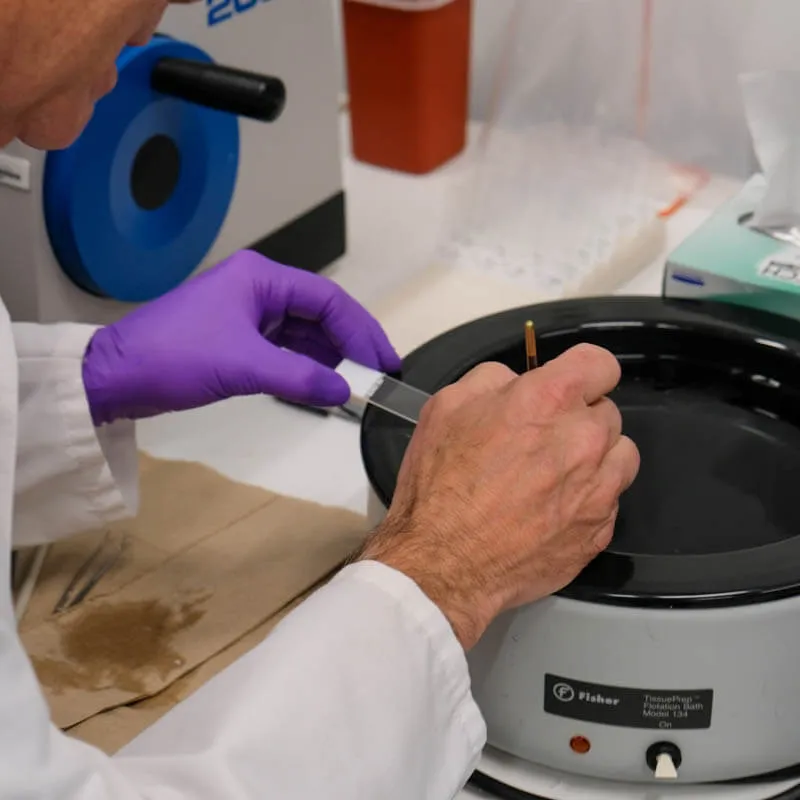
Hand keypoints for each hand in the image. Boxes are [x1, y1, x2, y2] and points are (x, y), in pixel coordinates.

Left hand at [82, 251, 400, 424]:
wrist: (116, 375)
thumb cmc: (172, 356)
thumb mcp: (244, 366)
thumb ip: (301, 377)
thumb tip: (346, 391)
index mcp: (260, 278)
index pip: (327, 300)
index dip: (361, 330)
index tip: (383, 361)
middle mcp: (258, 288)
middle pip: (320, 314)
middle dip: (351, 343)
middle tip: (380, 373)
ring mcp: (248, 313)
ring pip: (304, 332)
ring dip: (330, 357)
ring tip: (357, 383)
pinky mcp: (238, 338)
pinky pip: (285, 348)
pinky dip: (306, 366)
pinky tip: (323, 384)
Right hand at [357, 344, 639, 649]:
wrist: (443, 563)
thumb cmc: (439, 487)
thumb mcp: (445, 407)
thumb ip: (492, 380)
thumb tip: (517, 383)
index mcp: (548, 401)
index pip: (600, 363)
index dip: (581, 371)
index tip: (568, 385)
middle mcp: (584, 440)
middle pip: (607, 411)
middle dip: (577, 419)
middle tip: (539, 440)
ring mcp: (598, 489)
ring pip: (620, 455)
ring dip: (594, 457)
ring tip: (554, 474)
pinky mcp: (599, 531)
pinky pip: (609, 500)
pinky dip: (587, 499)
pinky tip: (549, 510)